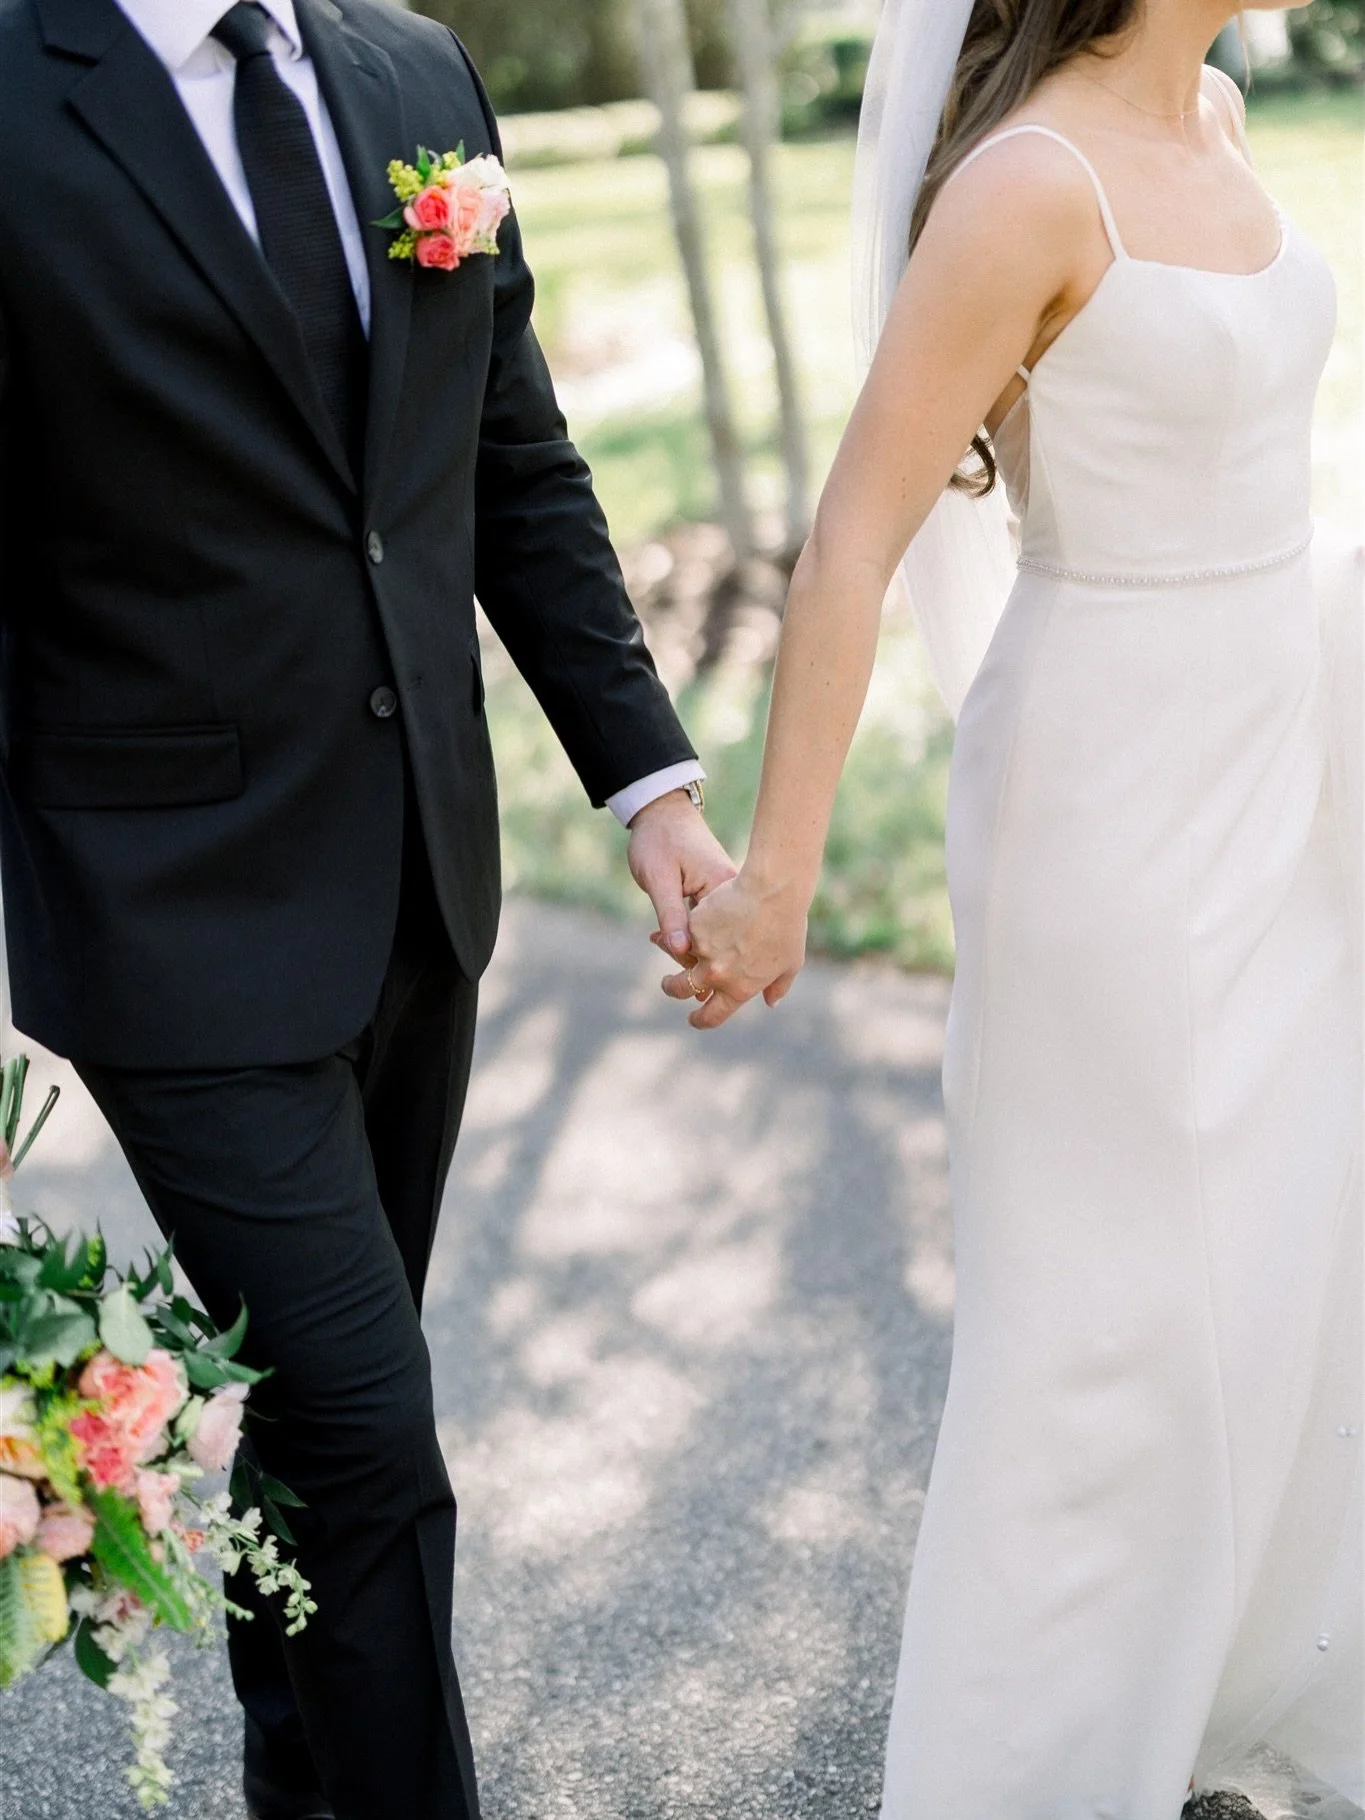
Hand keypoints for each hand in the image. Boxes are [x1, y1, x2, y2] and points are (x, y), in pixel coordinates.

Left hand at [627, 790, 737, 960]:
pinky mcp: (724, 899)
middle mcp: (735, 896)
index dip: (684, 949)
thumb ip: (671, 915)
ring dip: (689, 942)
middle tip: (657, 937)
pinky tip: (670, 930)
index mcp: (724, 888)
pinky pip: (713, 927)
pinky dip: (693, 933)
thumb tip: (681, 950)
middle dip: (687, 949)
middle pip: (719, 943)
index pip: (713, 939)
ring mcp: (731, 898)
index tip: (658, 939)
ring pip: (715, 938)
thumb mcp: (659, 879)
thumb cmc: (659, 840)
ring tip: (660, 934)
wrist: (663, 813)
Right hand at [662, 869, 806, 1028]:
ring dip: (668, 952)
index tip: (693, 1018)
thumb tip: (770, 1002)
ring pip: (676, 957)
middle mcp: (716, 975)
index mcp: (738, 990)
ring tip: (663, 944)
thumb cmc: (789, 927)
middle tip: (670, 984)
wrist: (773, 892)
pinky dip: (682, 925)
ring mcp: (702, 951)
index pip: (710, 1017)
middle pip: (681, 991)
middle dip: (672, 989)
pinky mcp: (694, 927)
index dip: (699, 1020)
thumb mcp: (790, 964)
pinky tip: (681, 916)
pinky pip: (684, 930)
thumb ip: (777, 987)